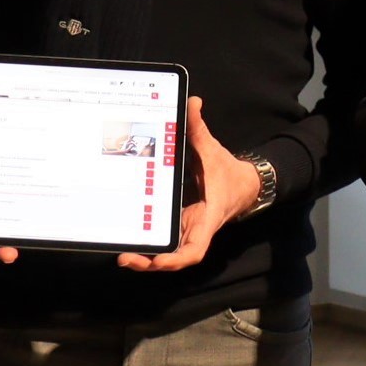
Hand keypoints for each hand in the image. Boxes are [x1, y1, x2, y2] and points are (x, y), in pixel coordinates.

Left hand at [121, 98, 260, 271]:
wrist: (242, 186)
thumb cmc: (227, 172)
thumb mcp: (213, 150)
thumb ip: (199, 129)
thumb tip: (192, 102)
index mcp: (207, 217)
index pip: (195, 248)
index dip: (177, 258)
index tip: (159, 261)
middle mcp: (196, 230)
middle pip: (175, 258)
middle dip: (152, 263)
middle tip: (125, 258)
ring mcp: (187, 231)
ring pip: (168, 254)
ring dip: (146, 259)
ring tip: (122, 256)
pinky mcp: (180, 228)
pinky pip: (165, 242)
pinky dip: (149, 246)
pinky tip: (129, 243)